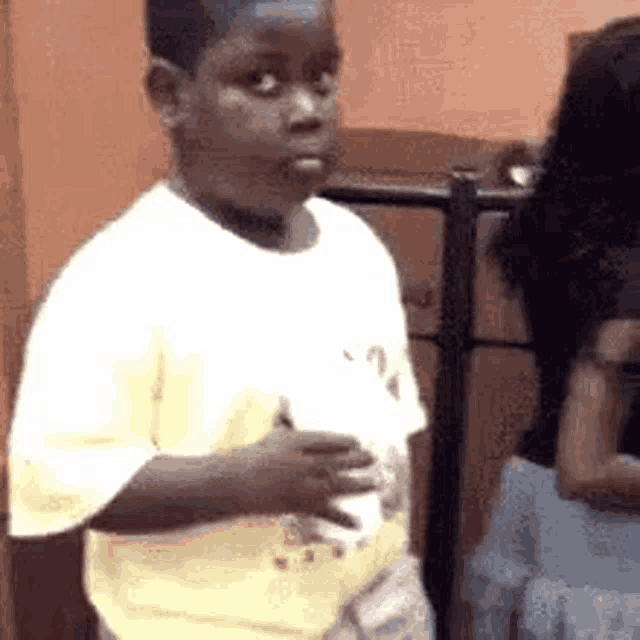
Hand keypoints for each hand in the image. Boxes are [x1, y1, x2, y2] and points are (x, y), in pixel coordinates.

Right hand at [242, 429, 376, 526]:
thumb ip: (286, 422)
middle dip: (358, 460)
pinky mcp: (298, 505)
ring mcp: (301, 485)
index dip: (345, 441)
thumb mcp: (273, 436)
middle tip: (373, 458)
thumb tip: (286, 401)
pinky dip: (342, 519)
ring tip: (377, 483)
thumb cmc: (253, 457)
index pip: (327, 440)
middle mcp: (301, 462)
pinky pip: (324, 512)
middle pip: (338, 460)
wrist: (232, 485)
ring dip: (360, 485)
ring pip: (338, 484)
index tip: (358, 442)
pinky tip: (358, 525)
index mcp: (295, 442)